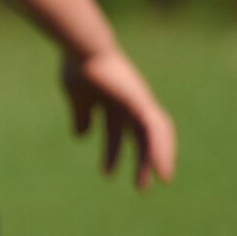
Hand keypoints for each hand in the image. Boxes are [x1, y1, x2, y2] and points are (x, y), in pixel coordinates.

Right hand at [60, 48, 175, 188]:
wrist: (82, 48)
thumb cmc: (77, 67)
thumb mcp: (77, 98)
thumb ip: (81, 115)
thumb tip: (81, 135)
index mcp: (116, 101)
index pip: (124, 131)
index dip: (118, 150)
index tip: (110, 172)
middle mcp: (132, 102)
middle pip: (141, 136)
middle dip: (141, 160)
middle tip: (140, 187)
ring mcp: (139, 101)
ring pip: (153, 135)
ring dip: (154, 159)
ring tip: (155, 182)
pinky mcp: (141, 102)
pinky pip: (155, 130)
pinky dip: (159, 149)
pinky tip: (159, 167)